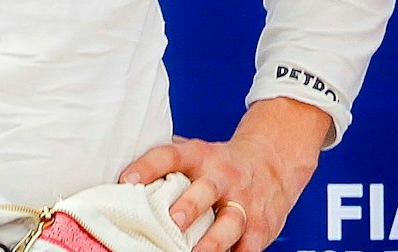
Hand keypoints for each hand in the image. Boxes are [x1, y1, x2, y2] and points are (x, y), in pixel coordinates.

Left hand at [118, 98, 331, 251]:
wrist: (275, 159)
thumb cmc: (223, 164)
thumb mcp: (198, 154)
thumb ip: (168, 163)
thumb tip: (122, 177)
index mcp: (201, 157)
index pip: (171, 155)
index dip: (148, 165)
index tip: (126, 179)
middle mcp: (222, 177)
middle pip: (206, 189)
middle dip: (190, 205)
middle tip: (174, 219)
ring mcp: (243, 202)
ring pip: (230, 222)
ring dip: (213, 240)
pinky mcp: (259, 226)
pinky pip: (248, 246)